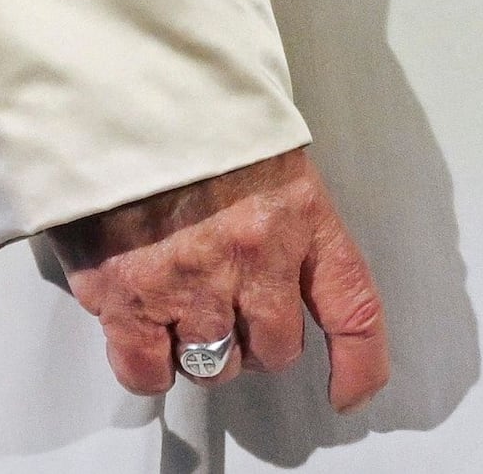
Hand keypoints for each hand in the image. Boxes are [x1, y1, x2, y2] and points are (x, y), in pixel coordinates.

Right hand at [52, 146, 388, 408]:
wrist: (122, 92)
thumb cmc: (195, 115)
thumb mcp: (267, 152)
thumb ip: (283, 215)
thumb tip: (283, 264)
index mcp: (300, 215)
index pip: (353, 306)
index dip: (360, 361)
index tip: (354, 390)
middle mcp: (254, 257)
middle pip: (276, 348)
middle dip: (260, 343)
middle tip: (236, 313)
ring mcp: (190, 282)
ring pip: (214, 364)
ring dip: (205, 352)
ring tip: (185, 313)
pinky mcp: (128, 297)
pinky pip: (148, 369)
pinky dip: (150, 366)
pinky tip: (147, 339)